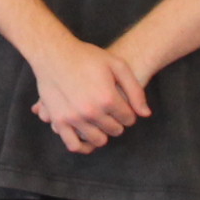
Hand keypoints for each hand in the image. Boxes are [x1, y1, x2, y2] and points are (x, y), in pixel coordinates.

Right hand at [27, 33, 146, 153]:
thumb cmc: (87, 57)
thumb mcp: (117, 65)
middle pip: (115, 130)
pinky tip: (86, 138)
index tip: (121, 105)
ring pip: (98, 140)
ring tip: (100, 121)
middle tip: (110, 111)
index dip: (128, 112)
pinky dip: (83, 146)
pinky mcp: (59, 121)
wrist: (54, 53)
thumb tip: (145, 114)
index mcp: (108, 98)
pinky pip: (73, 145)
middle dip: (116, 121)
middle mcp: (92, 111)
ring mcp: (74, 118)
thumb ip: (135, 90)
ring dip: (102, 133)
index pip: (128, 119)